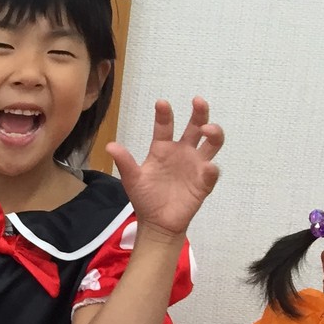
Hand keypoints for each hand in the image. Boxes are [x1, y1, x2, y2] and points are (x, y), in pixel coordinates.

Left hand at [107, 98, 223, 242]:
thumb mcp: (132, 179)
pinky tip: (208, 167)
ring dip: (214, 134)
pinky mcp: (203, 183)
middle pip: (195, 127)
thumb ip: (125, 162)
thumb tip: (109, 146)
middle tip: (198, 101)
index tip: (161, 103)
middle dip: (199, 114)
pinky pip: (211, 174)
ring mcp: (195, 166)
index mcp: (163, 148)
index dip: (164, 114)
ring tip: (208, 130)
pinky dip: (212, 170)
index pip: (165, 126)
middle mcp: (182, 152)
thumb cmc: (145, 197)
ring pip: (212, 144)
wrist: (156, 222)